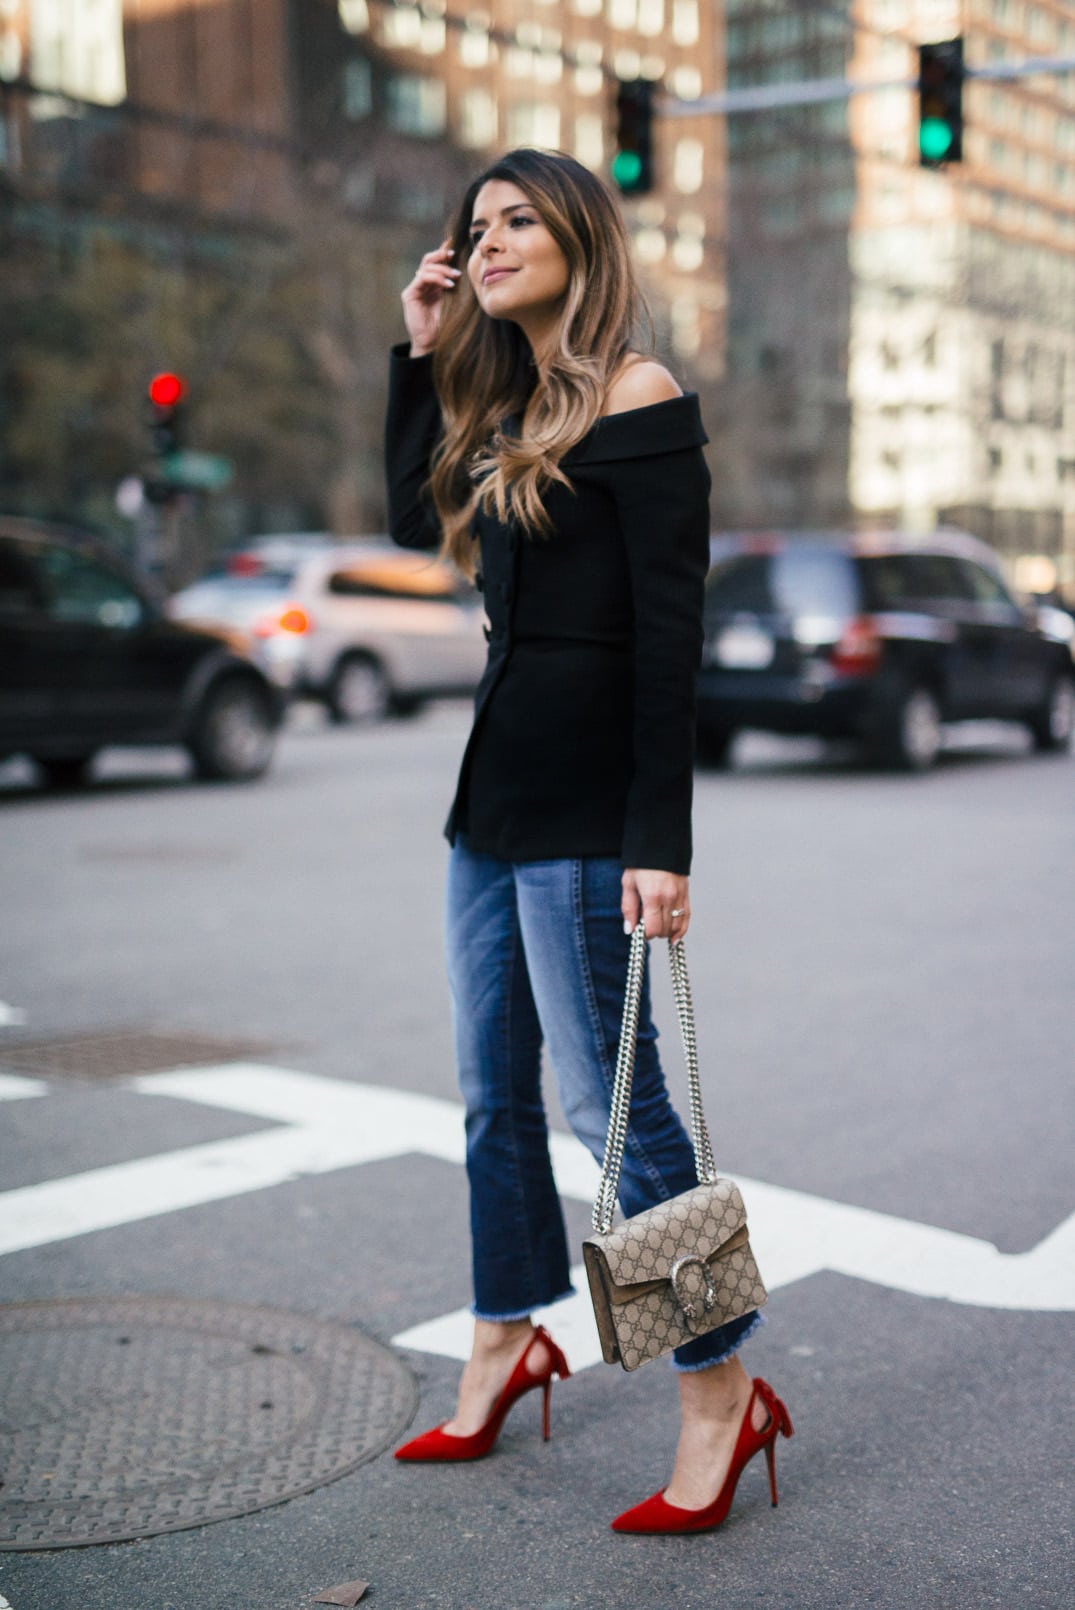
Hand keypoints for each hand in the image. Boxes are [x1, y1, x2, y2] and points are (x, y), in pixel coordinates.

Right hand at [401, 240, 461, 356]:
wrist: (434, 343)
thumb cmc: (447, 325)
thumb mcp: (456, 300)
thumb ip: (457, 285)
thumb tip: (468, 267)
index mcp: (434, 284)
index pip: (438, 263)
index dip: (445, 253)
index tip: (457, 246)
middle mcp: (424, 284)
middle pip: (429, 260)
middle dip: (442, 255)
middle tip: (454, 255)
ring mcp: (416, 288)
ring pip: (426, 267)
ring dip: (442, 268)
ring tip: (455, 276)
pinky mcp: (410, 294)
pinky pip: (422, 278)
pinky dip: (436, 277)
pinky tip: (448, 284)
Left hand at [622, 869, 689, 941]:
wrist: (659, 845)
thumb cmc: (640, 864)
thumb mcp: (628, 884)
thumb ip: (629, 908)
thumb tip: (630, 930)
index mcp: (652, 896)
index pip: (653, 928)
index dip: (645, 934)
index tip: (640, 930)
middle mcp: (669, 898)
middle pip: (665, 929)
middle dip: (655, 932)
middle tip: (647, 924)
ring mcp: (680, 896)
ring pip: (677, 925)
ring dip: (667, 932)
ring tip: (658, 929)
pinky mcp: (686, 893)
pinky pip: (687, 917)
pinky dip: (681, 929)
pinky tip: (675, 937)